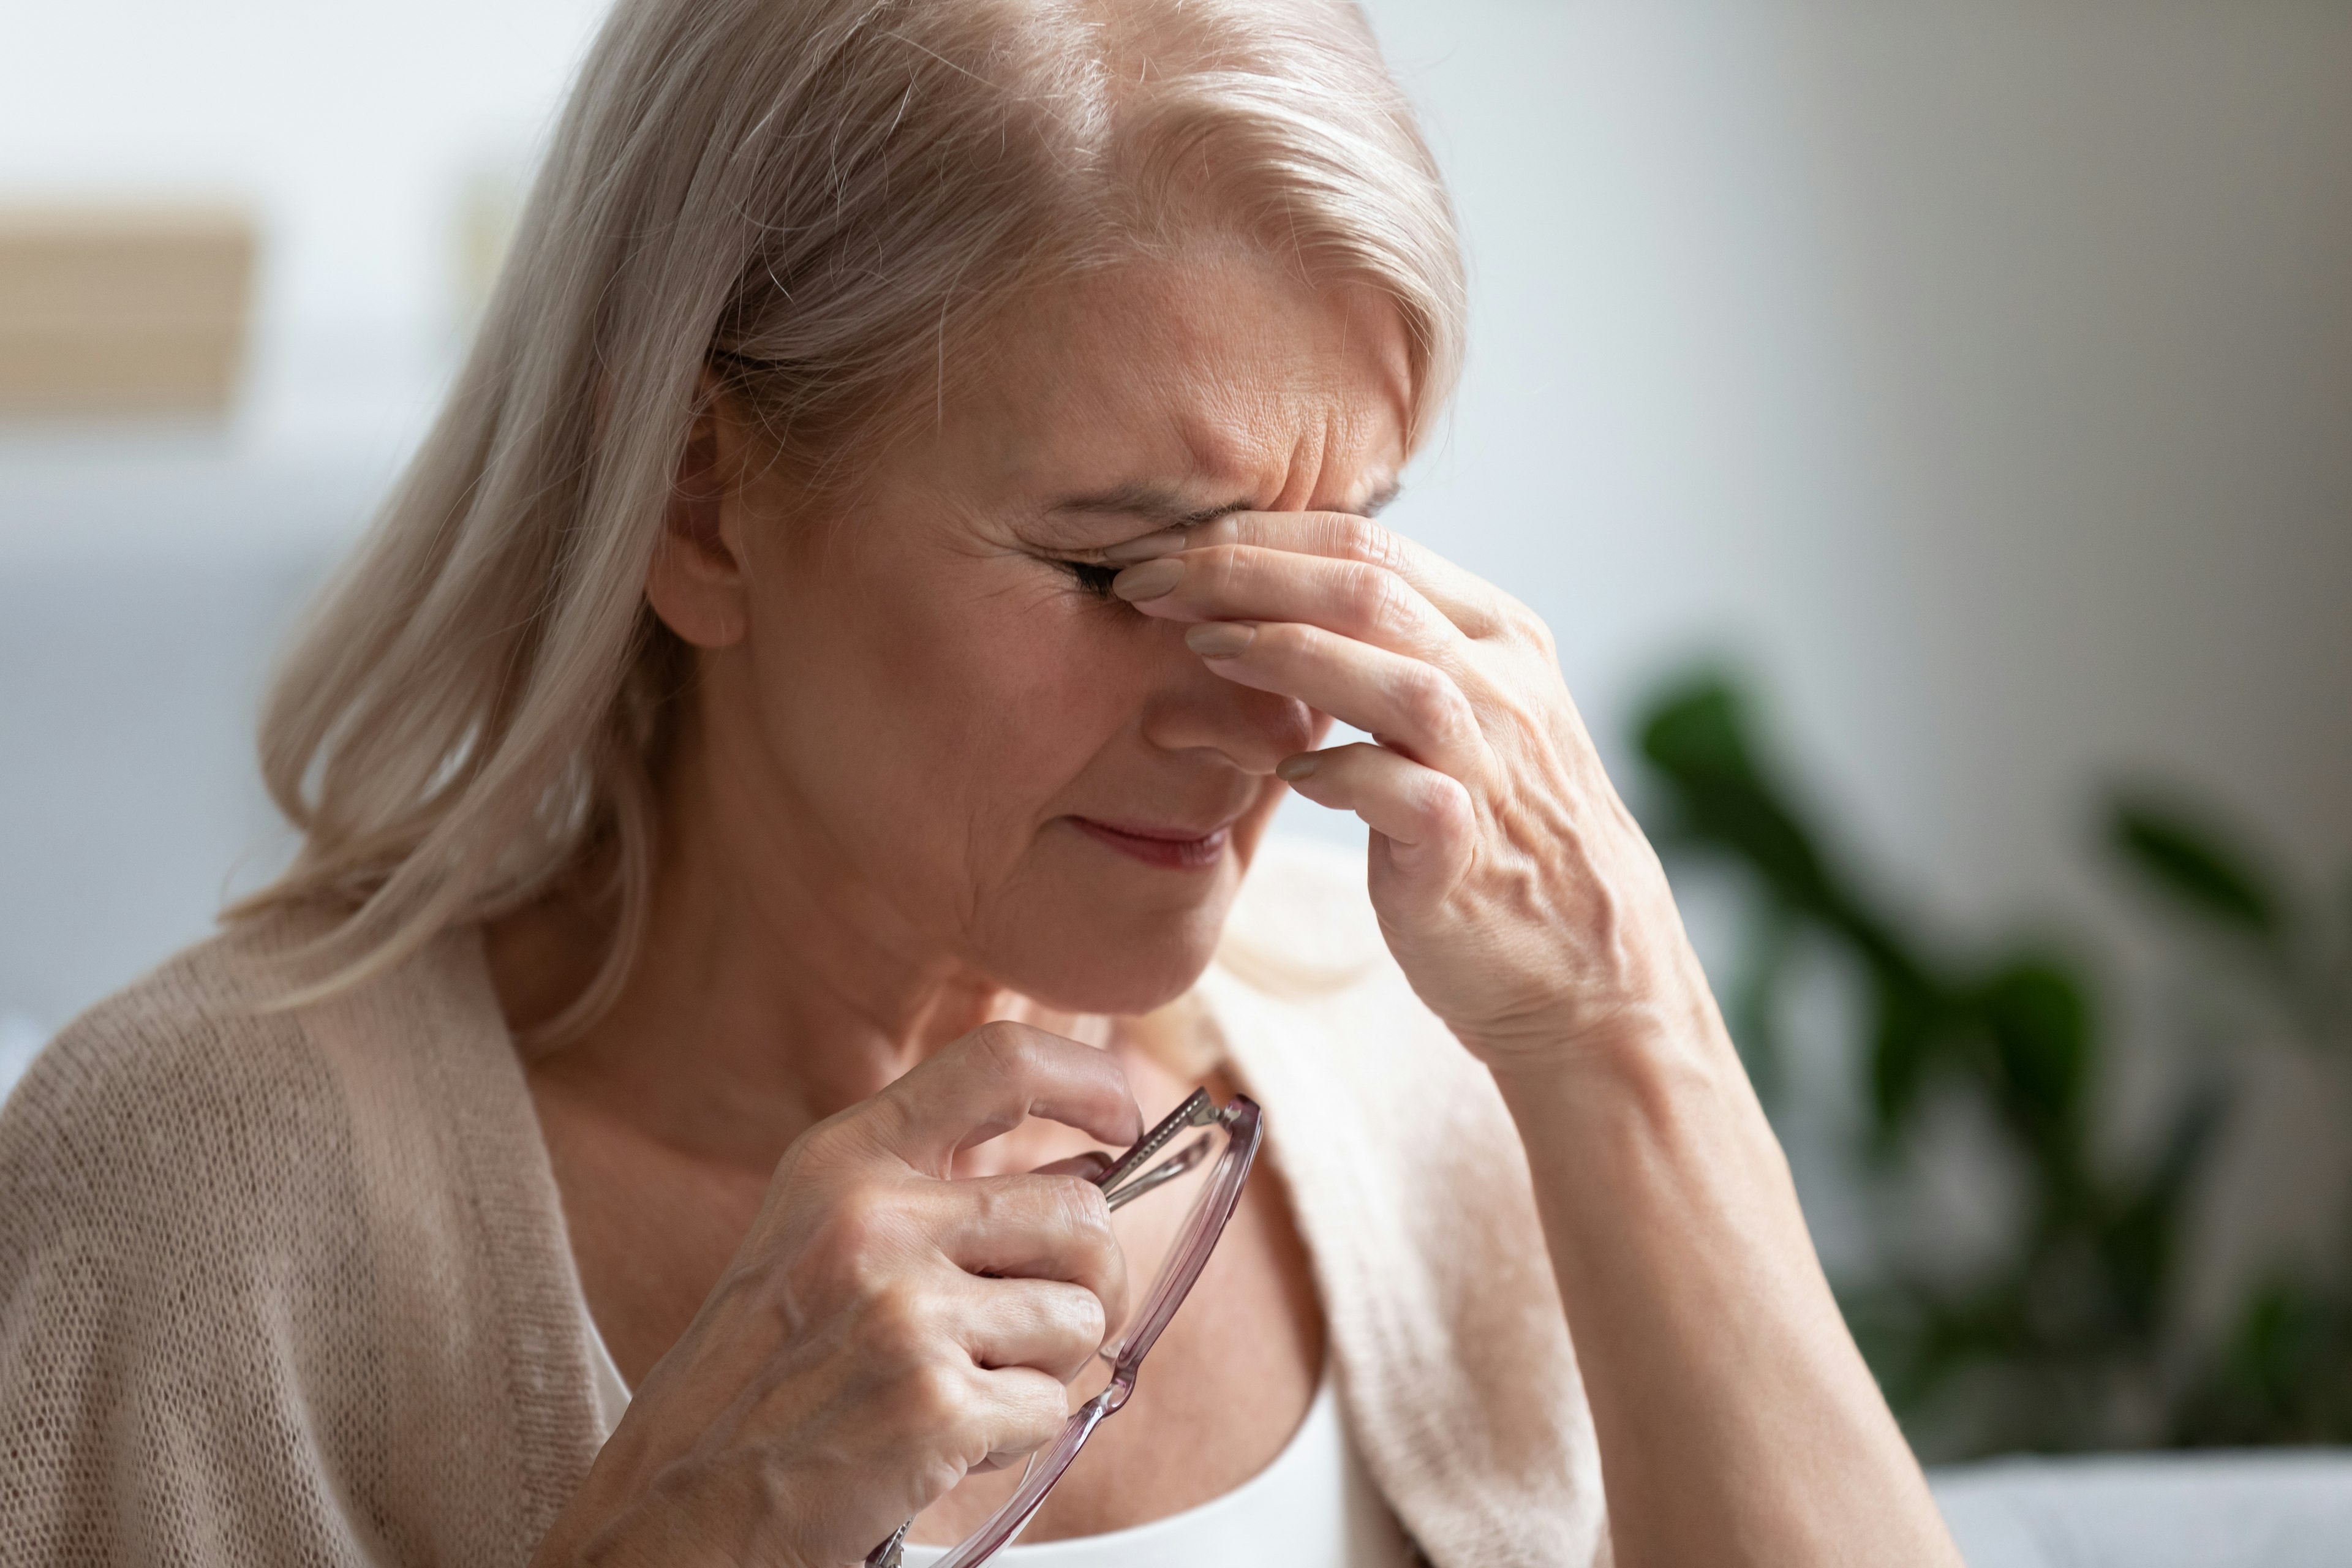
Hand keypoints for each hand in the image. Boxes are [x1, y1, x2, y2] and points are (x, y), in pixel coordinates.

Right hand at [532, 1024, 1140, 1567]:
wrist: (674, 1508)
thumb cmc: (760, 1381)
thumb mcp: (820, 1240)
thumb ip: (937, 1193)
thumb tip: (1094, 1176)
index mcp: (844, 1160)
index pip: (999, 1063)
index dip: (1089, 1082)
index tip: (1123, 1123)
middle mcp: (874, 1218)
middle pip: (1081, 1214)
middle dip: (1091, 1280)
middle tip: (1043, 1323)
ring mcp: (904, 1310)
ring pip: (1081, 1317)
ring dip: (1044, 1366)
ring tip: (959, 1387)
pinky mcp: (932, 1404)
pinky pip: (1050, 1405)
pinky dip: (1013, 1435)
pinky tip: (938, 1440)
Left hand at [1111, 513, 1720, 1069]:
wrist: (1589, 969)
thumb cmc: (1502, 834)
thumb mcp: (1465, 716)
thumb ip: (1394, 653)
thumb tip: (1277, 597)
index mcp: (1498, 634)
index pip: (1368, 546)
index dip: (1258, 537)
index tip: (1170, 548)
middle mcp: (1503, 685)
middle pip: (1367, 588)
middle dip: (1243, 573)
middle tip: (1146, 581)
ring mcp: (1494, 766)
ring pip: (1390, 675)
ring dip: (1281, 651)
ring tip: (1195, 645)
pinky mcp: (1470, 851)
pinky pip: (1400, 793)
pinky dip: (1334, 773)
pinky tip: (1280, 773)